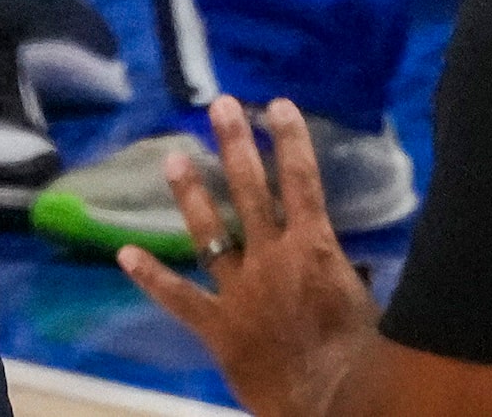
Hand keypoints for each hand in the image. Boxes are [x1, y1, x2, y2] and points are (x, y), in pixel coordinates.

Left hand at [121, 97, 382, 416]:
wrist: (331, 401)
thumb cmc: (360, 354)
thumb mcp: (366, 301)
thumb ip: (347, 272)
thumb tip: (349, 258)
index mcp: (314, 248)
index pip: (302, 181)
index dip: (290, 140)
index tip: (277, 105)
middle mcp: (271, 257)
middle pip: (250, 190)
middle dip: (235, 144)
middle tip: (220, 106)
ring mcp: (239, 290)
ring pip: (209, 232)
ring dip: (191, 194)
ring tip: (173, 158)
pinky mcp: (217, 326)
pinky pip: (179, 298)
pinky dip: (151, 276)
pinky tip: (125, 254)